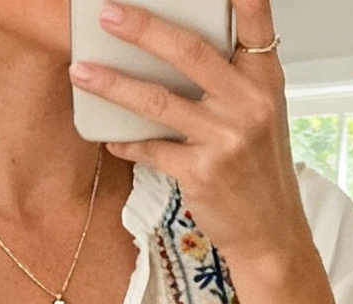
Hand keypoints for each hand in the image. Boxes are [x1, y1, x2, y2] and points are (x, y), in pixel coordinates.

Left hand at [70, 0, 311, 286]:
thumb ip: (230, 76)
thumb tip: (174, 46)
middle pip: (189, 52)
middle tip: (108, 14)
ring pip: (158, 100)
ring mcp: (224, 139)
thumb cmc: (258, 170)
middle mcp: (248, 103)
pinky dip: (126, 142)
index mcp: (264, 78)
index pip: (255, 19)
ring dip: (113, 84)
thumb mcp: (259, 112)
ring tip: (82, 71)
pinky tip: (109, 137)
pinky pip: (151, 149)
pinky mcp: (200, 174)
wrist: (270, 233)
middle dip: (142, 28)